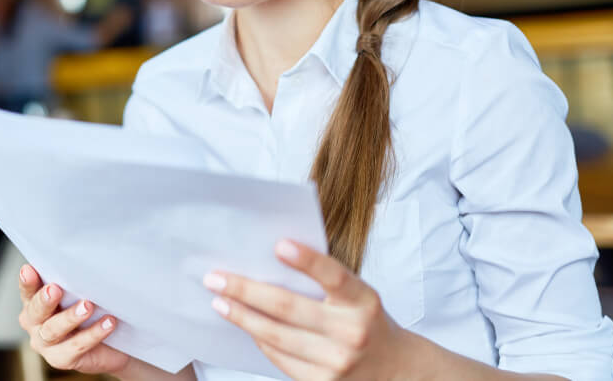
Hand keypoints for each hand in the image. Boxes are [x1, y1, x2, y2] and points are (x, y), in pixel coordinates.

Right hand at [18, 263, 129, 374]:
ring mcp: (46, 344)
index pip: (28, 291)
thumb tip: (80, 261)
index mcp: (35, 304)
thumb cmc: (92, 311)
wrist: (111, 344)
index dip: (27, 282)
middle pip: (35, 312)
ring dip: (70, 317)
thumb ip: (73, 282)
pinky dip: (93, 333)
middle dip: (44, 300)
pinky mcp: (62, 359)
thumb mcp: (80, 293)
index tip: (29, 270)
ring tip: (88, 306)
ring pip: (53, 331)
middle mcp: (35, 324)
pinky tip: (107, 322)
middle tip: (55, 289)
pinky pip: (76, 346)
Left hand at [202, 240, 412, 380]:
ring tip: (219, 302)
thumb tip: (269, 261)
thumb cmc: (367, 320)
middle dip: (245, 291)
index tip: (279, 245)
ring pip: (276, 336)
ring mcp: (337, 362)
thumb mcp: (358, 295)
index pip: (335, 276)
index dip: (308, 261)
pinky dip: (259, 339)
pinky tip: (244, 324)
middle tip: (215, 278)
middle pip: (288, 308)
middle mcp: (352, 332)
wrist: (396, 370)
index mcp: (364, 301)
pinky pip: (280, 358)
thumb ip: (325, 281)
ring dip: (242, 317)